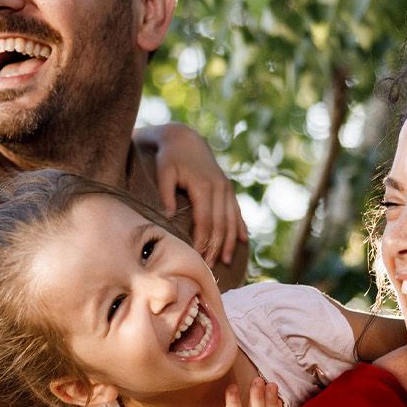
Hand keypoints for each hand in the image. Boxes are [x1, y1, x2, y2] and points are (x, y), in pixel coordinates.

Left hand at [145, 123, 247, 265]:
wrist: (185, 139)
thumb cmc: (169, 157)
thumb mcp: (163, 171)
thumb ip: (166, 193)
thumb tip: (168, 215)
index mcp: (204, 186)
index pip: (206, 221)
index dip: (202, 241)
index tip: (197, 258)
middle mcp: (219, 188)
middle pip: (220, 224)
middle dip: (215, 247)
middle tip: (209, 267)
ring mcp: (226, 187)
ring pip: (231, 220)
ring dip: (229, 241)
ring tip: (225, 260)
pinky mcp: (228, 187)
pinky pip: (237, 210)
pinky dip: (240, 226)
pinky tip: (243, 240)